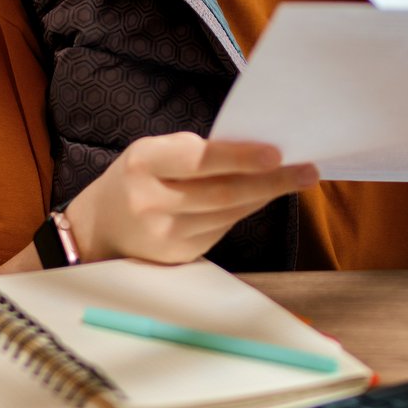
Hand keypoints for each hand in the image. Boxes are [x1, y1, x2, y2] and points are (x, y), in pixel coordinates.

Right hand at [63, 133, 318, 264]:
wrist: (99, 227)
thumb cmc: (138, 177)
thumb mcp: (155, 151)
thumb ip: (196, 152)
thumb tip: (257, 153)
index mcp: (144, 163)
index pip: (198, 161)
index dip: (239, 158)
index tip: (277, 153)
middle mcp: (151, 202)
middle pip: (222, 193)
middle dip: (271, 182)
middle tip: (307, 171)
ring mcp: (164, 235)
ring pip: (228, 214)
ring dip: (264, 196)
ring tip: (294, 179)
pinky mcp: (178, 255)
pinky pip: (222, 229)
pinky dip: (244, 211)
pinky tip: (260, 197)